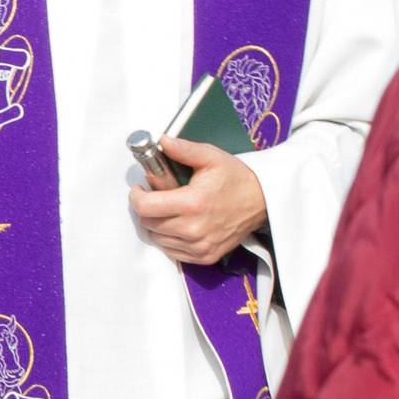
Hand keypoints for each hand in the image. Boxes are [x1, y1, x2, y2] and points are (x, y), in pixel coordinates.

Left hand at [130, 136, 267, 265]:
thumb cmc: (236, 178)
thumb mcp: (211, 156)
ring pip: (157, 239)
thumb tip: (162, 142)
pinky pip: (172, 251)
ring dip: (156, 224)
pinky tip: (178, 224)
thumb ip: (183, 149)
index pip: (145, 208)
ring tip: (169, 209)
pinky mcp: (204, 257)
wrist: (262, 201)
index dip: (136, 197)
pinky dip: (169, 238)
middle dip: (146, 208)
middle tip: (156, 196)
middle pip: (148, 224)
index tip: (139, 189)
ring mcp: (200, 246)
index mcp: (193, 203)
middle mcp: (194, 229)